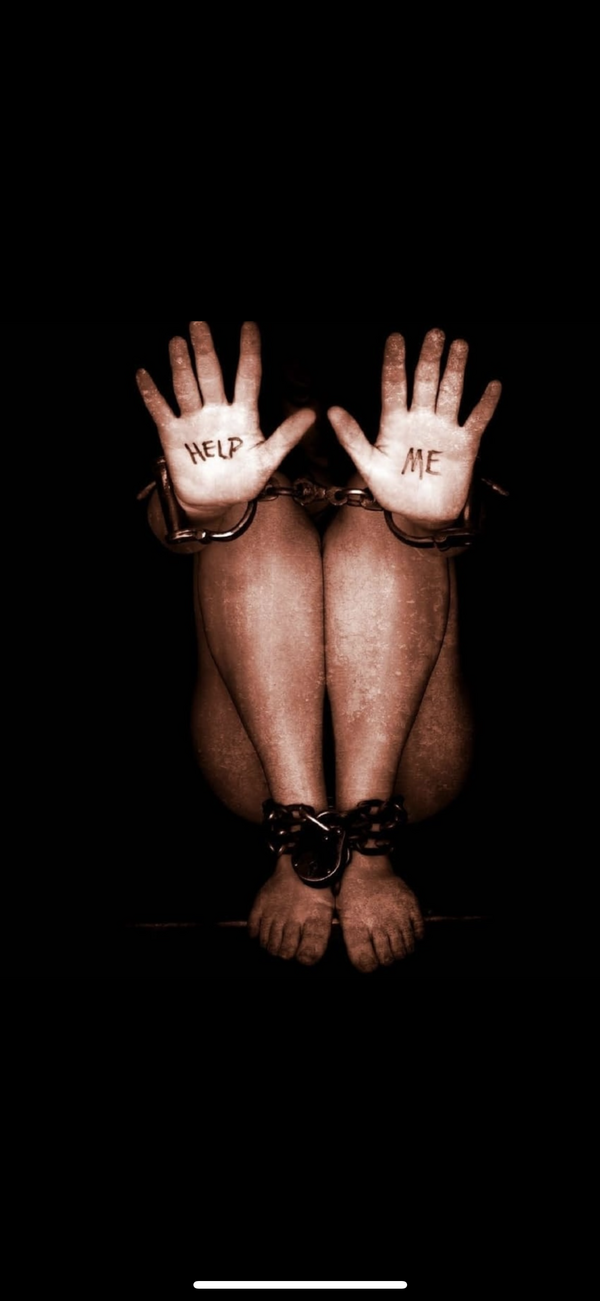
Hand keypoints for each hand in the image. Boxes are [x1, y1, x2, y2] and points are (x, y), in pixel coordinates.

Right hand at [137, 322, 315, 521]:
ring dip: (181, 366)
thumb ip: (286, 437)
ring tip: (178, 343)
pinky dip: (152, 394)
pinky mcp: (173, 434)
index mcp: (243, 414)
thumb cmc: (243, 480)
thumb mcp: (268, 460)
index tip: (249, 326)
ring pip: (186, 387)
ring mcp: (194, 421)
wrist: (214, 502)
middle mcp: (217, 411)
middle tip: (199, 323)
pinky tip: (144, 375)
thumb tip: (312, 414)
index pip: (247, 376)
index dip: (249, 351)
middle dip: (206, 350)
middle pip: (211, 374)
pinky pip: (160, 411)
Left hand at [328, 328, 501, 525]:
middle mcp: (420, 419)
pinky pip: (476, 420)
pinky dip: (485, 405)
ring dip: (455, 370)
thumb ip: (352, 439)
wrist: (421, 515)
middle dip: (429, 358)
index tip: (396, 339)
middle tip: (433, 334)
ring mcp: (443, 429)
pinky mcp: (465, 444)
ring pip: (450, 393)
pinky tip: (492, 386)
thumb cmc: (393, 490)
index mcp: (395, 422)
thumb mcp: (368, 466)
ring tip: (459, 345)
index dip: (394, 363)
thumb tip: (332, 411)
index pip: (393, 386)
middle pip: (424, 382)